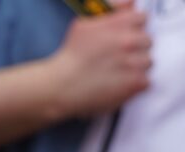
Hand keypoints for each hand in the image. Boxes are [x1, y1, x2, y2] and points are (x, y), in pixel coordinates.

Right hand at [51, 1, 151, 116]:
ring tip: (117, 74)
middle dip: (134, 49)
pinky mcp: (134, 84)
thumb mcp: (83, 25)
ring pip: (148, 61)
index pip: (142, 19)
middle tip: (118, 59)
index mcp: (120, 24)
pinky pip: (145, 81)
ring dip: (136, 67)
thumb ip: (111, 10)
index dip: (132, 29)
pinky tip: (118, 86)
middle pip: (147, 41)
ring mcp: (133, 63)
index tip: (123, 38)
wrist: (61, 87)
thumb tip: (130, 3)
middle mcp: (129, 42)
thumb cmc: (69, 57)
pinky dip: (134, 85)